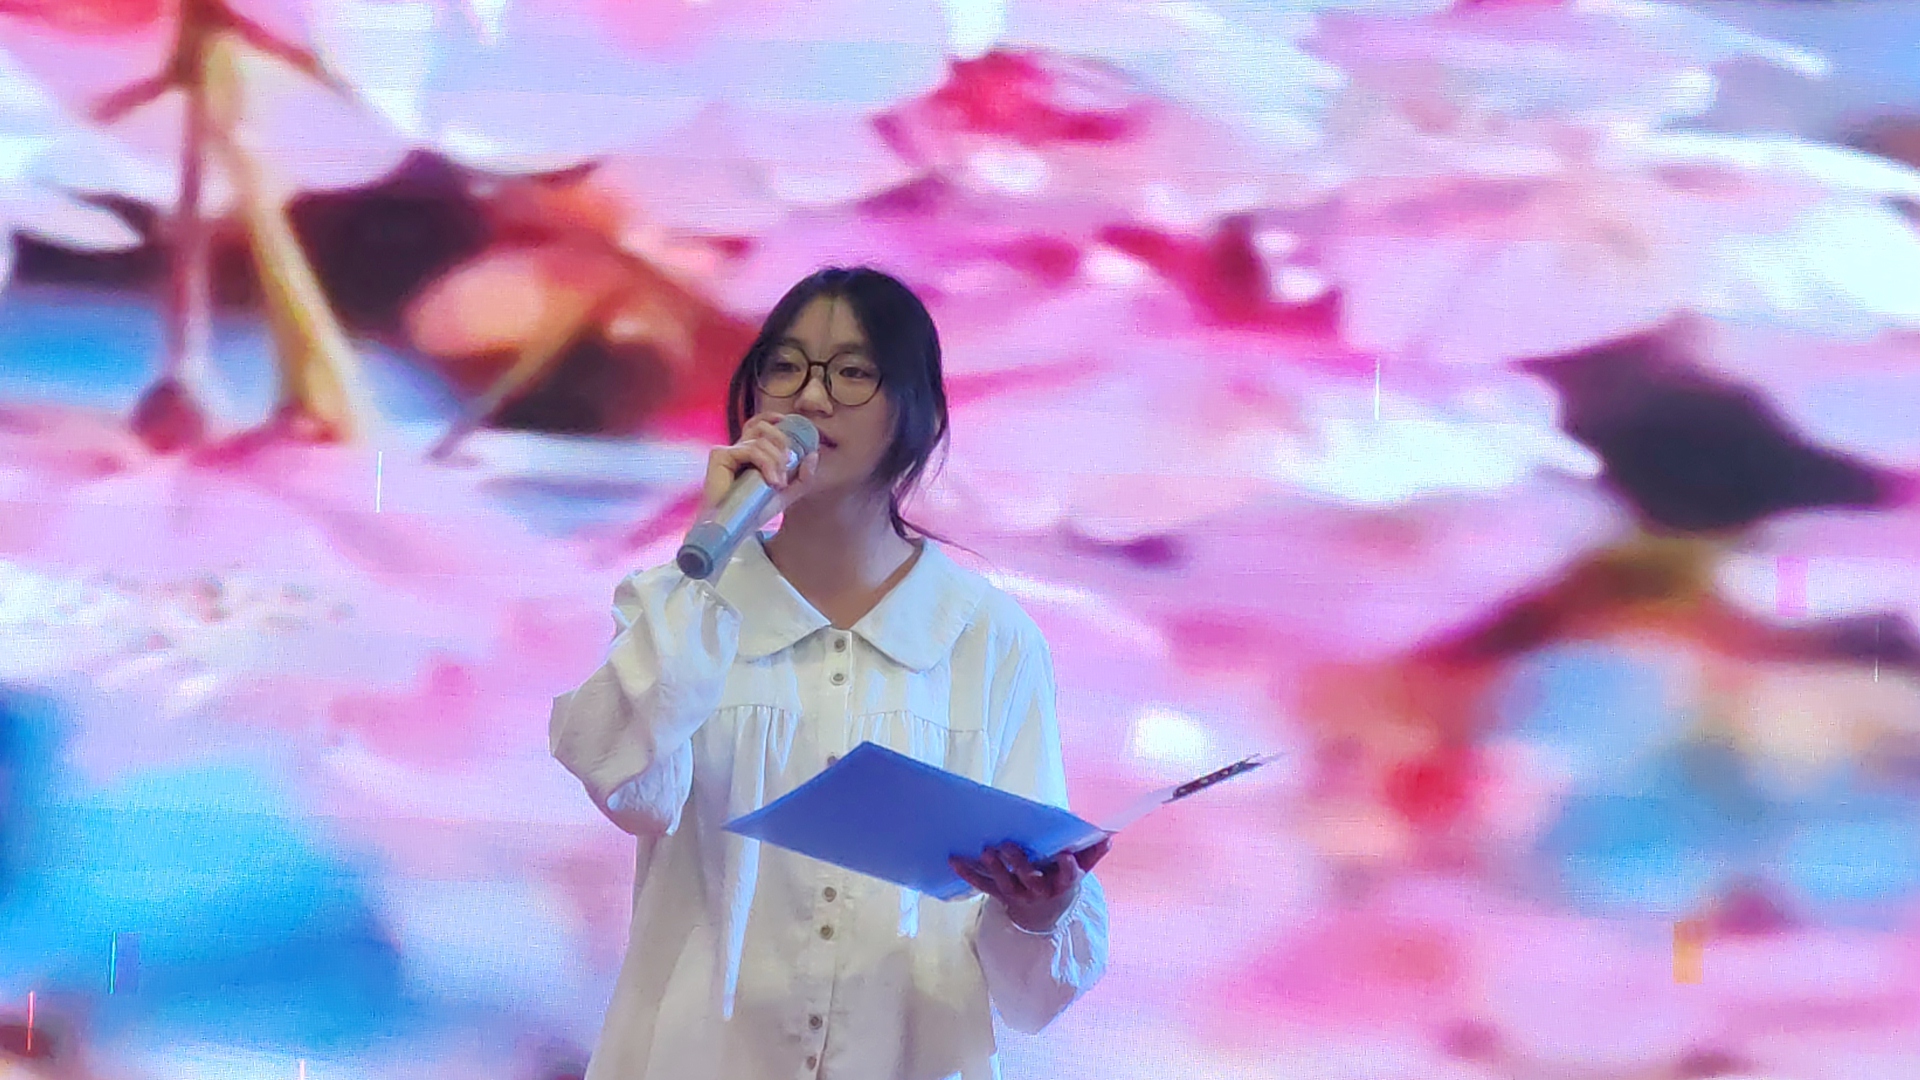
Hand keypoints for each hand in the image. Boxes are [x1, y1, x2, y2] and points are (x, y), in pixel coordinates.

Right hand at [701, 412, 818, 517]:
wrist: (736, 528)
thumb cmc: (755, 511)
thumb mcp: (786, 494)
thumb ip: (802, 477)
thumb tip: (814, 455)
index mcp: (749, 453)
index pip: (758, 424)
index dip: (771, 418)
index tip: (786, 421)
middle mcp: (737, 449)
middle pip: (762, 428)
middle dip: (782, 444)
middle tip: (788, 467)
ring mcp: (727, 451)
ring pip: (760, 442)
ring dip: (775, 461)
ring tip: (778, 483)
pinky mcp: (720, 456)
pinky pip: (750, 449)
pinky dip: (765, 463)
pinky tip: (771, 481)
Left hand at [950, 837, 1111, 932]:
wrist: (1045, 913)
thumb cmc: (1062, 880)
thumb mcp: (1080, 869)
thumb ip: (1091, 852)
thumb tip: (1109, 835)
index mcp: (1063, 883)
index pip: (1069, 876)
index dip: (1067, 867)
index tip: (1065, 855)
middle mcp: (1039, 891)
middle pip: (1030, 880)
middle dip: (1019, 864)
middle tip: (1008, 846)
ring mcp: (1017, 894)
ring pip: (1005, 883)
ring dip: (994, 868)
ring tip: (985, 851)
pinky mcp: (1000, 895)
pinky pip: (983, 886)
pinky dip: (968, 874)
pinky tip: (954, 861)